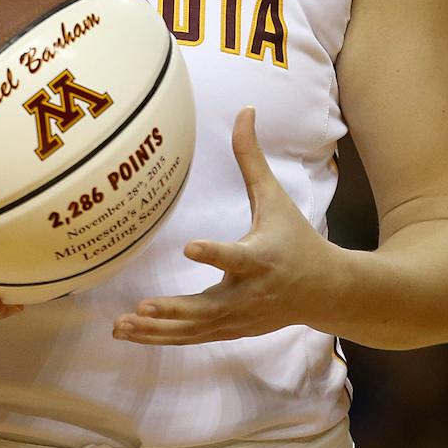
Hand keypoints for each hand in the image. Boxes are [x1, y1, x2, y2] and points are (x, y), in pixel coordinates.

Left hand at [112, 107, 343, 345]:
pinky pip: (192, 337)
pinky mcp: (230, 331)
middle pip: (209, 307)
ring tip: (121, 325)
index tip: (189, 248)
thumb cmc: (296, 239)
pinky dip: (162, 338)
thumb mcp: (275, 199)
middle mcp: (249, 293)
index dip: (214, 254)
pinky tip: (130, 333)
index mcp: (262, 258)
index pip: (236, 257)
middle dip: (174, 310)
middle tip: (140, 307)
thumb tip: (244, 110)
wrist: (325, 292)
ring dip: (158, 329)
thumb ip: (251, 160)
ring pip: (194, 329)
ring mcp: (239, 318)